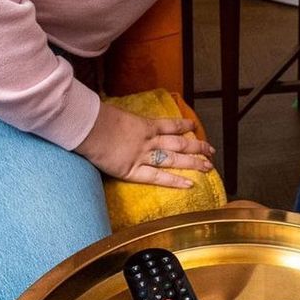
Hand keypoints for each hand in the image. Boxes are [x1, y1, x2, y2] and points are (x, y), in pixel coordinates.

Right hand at [73, 101, 215, 187]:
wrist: (88, 127)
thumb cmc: (98, 118)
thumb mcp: (116, 114)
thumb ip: (125, 121)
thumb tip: (121, 121)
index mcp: (145, 124)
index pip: (170, 124)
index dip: (184, 126)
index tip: (195, 127)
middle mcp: (149, 140)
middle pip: (179, 143)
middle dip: (197, 147)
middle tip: (211, 151)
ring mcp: (143, 155)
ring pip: (174, 159)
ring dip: (193, 163)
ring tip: (208, 167)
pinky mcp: (132, 170)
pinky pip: (158, 177)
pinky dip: (174, 181)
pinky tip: (189, 184)